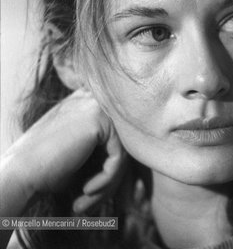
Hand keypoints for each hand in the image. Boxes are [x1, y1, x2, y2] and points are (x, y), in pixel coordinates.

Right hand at [2, 88, 127, 213]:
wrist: (19, 175)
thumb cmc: (47, 170)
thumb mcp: (84, 154)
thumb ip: (108, 147)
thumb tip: (142, 153)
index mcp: (88, 104)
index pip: (118, 138)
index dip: (112, 169)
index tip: (95, 191)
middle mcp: (93, 100)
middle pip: (123, 144)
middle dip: (110, 179)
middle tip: (89, 203)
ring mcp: (97, 108)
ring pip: (123, 153)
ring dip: (108, 184)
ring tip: (86, 203)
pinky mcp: (99, 122)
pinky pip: (118, 157)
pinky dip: (106, 180)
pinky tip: (87, 191)